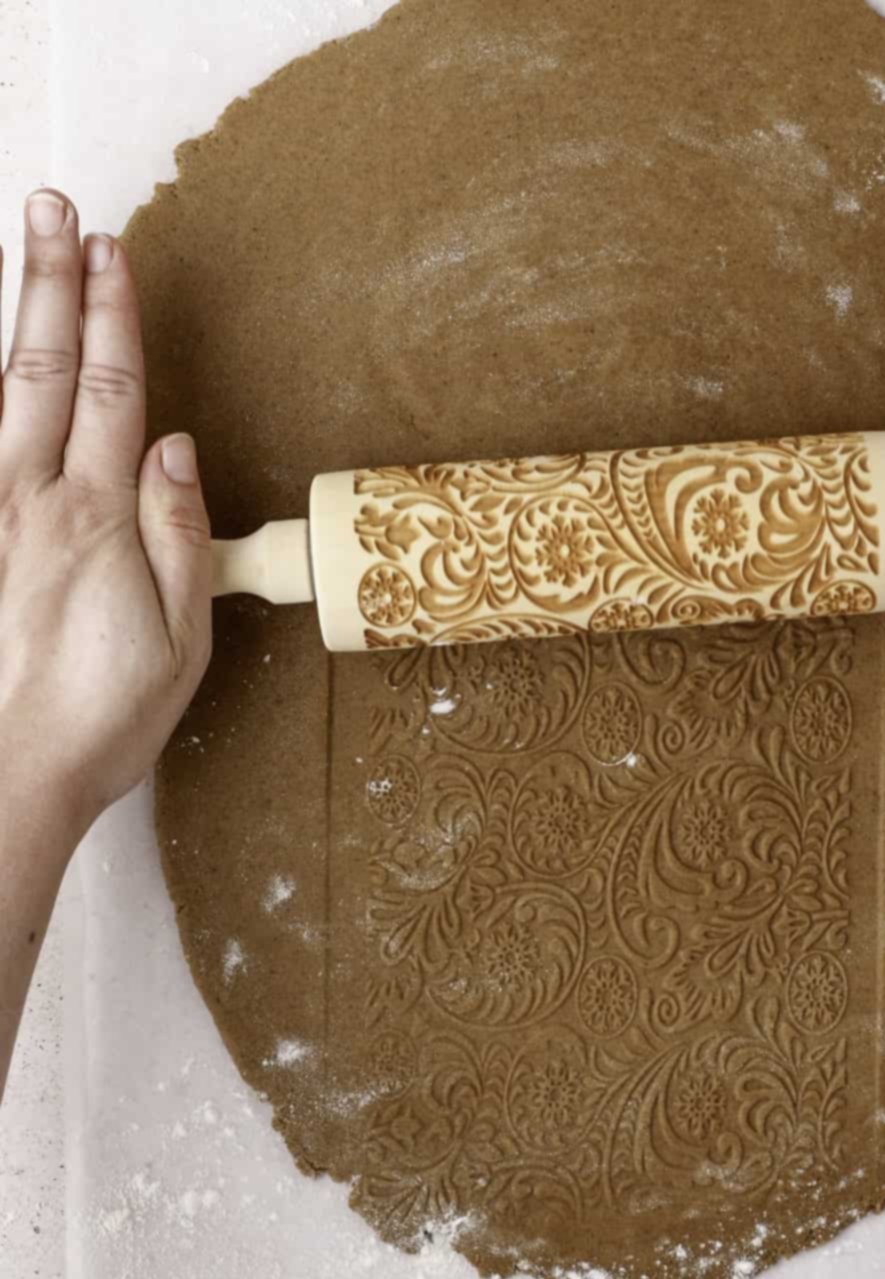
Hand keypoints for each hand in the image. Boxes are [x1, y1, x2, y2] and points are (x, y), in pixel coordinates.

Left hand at [0, 189, 211, 837]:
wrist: (8, 774)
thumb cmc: (103, 716)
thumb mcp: (181, 641)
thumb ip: (176, 536)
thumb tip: (174, 447)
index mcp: (94, 520)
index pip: (109, 392)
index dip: (113, 317)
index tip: (113, 252)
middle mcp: (27, 502)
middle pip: (41, 369)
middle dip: (51, 283)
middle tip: (54, 210)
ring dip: (10, 318)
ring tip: (19, 253)